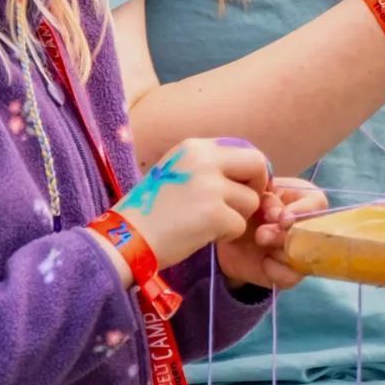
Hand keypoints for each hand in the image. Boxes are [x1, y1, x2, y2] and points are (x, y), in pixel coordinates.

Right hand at [109, 139, 270, 269]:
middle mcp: (204, 159)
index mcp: (195, 146)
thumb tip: (247, 173)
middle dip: (256, 187)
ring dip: (237, 216)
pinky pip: (240, 225)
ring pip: (251, 201)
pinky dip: (226, 235)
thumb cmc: (150, 209)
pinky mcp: (214, 214)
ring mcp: (210, 186)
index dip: (250, 172)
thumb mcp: (177, 172)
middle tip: (241, 207)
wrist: (127, 238)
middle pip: (257, 165)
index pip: (245, 150)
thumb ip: (209, 167)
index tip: (243, 188)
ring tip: (209, 223)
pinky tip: (203, 235)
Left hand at [217, 177, 327, 290]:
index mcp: (303, 200)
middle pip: (310, 232)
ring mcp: (300, 253)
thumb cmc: (246, 207)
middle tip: (261, 233)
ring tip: (259, 240)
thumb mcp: (251, 193)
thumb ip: (265, 192)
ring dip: (279, 250)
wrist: (227, 235)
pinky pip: (291, 277)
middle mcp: (307, 228)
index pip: (317, 203)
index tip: (281, 217)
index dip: (302, 211)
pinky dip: (276, 270)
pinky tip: (263, 262)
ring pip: (303, 256)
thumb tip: (273, 205)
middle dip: (284, 233)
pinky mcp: (288, 274)